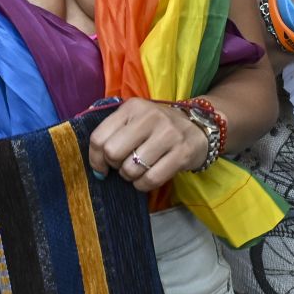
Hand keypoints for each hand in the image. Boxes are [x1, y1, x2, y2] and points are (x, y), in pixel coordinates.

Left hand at [88, 97, 208, 190]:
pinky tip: (147, 178)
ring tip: (138, 171)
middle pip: (113, 153)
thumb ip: (113, 134)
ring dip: (130, 177)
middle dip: (114, 166)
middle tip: (123, 166)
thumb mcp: (135, 119)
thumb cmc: (158, 127)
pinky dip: (143, 185)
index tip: (101, 167)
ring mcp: (168, 134)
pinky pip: (151, 179)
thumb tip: (96, 167)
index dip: (95, 158)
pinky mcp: (182, 153)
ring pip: (132, 169)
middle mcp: (149, 117)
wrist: (199, 126)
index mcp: (132, 107)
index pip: (99, 137)